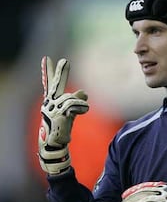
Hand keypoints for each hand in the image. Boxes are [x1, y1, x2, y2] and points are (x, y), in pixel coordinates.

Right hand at [38, 56, 88, 174]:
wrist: (56, 142)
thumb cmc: (62, 127)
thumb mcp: (70, 112)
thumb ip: (76, 100)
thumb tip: (84, 92)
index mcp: (51, 100)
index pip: (49, 83)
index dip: (48, 71)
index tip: (46, 59)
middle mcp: (49, 102)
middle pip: (55, 84)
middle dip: (60, 72)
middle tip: (65, 60)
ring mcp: (52, 108)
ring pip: (71, 98)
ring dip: (80, 103)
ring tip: (84, 107)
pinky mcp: (58, 114)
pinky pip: (74, 105)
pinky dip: (82, 106)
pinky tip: (85, 109)